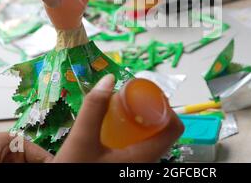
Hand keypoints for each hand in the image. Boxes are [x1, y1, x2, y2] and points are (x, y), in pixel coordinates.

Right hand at [53, 74, 183, 162]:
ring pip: (151, 139)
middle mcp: (148, 164)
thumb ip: (94, 108)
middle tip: (128, 98)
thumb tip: (109, 79)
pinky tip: (114, 128)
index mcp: (146, 158)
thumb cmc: (76, 170)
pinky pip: (140, 147)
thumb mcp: (81, 140)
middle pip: (162, 131)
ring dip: (139, 121)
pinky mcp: (129, 168)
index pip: (174, 128)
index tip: (143, 93)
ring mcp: (139, 168)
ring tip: (119, 110)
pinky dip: (132, 133)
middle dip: (147, 110)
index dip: (164, 105)